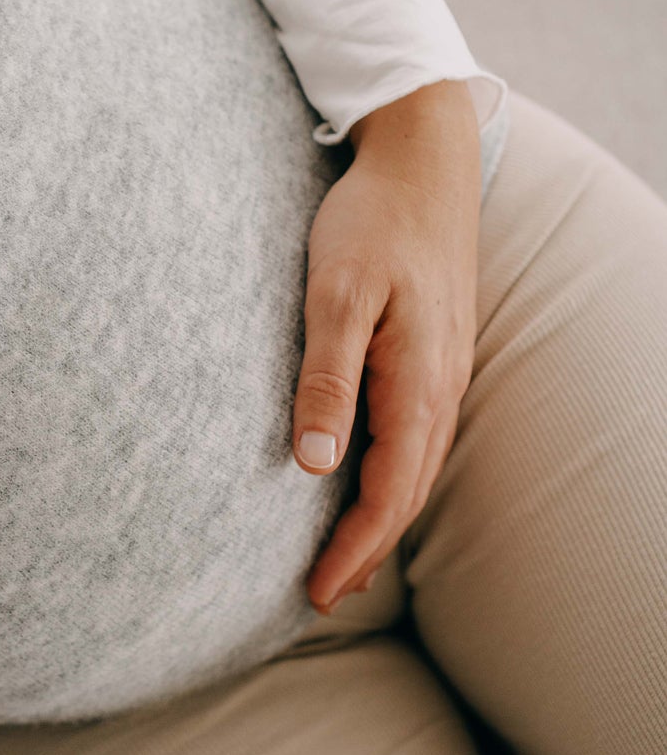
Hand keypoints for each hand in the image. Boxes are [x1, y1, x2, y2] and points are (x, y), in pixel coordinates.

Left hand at [291, 80, 481, 612]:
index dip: (354, 550)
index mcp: (418, 384)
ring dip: (379, 518)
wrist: (423, 158)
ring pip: (415, 468)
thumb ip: (326, 378)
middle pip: (407, 493)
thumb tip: (312, 463)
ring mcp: (442, 372)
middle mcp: (440, 388)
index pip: (388, 494)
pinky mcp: (432, 354)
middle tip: (319, 596)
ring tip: (340, 558)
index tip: (317, 594)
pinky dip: (389, 476)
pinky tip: (362, 479)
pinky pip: (415, 437)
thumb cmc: (373, 219)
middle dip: (365, 550)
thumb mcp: (337, 294)